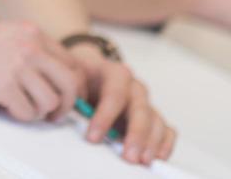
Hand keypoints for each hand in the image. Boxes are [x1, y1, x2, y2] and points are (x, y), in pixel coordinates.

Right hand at [0, 19, 80, 122]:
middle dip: (66, 105)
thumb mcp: (5, 37)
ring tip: (20, 107)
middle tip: (52, 114)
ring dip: (38, 112)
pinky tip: (4, 106)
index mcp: (32, 33)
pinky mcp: (1, 85)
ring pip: (51, 102)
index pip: (72, 64)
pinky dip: (18, 116)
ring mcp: (16, 65)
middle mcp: (29, 46)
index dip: (72, 87)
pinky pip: (27, 113)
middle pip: (70, 84)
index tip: (61, 98)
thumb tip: (59, 82)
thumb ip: (31, 52)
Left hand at [66, 46, 175, 163]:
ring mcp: (145, 102)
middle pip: (140, 109)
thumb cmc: (82, 78)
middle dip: (135, 134)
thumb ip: (72, 95)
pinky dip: (164, 142)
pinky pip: (165, 128)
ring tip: (142, 160)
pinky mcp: (152, 116)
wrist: (91, 70)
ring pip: (155, 120)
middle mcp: (134, 87)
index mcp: (114, 73)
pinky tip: (158, 156)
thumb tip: (65, 113)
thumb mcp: (73, 81)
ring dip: (151, 142)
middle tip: (128, 156)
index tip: (93, 137)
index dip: (104, 117)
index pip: (114, 93)